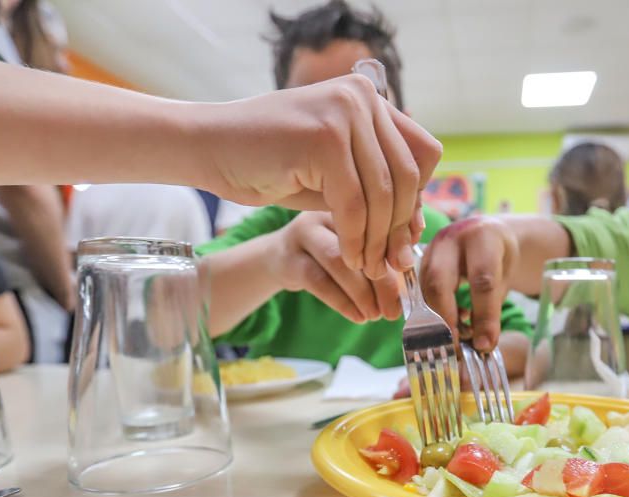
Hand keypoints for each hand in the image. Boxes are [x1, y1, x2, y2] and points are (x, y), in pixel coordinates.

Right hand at [197, 74, 439, 278]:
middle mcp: (361, 96)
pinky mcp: (323, 137)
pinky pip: (354, 203)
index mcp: (368, 97)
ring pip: (382, 193)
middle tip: (394, 263)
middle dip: (401, 226)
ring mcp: (343, 111)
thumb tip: (418, 225)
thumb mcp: (333, 172)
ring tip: (370, 267)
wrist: (206, 147)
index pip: (421, 153)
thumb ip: (372, 185)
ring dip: (377, 239)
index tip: (406, 236)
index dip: (419, 198)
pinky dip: (354, 238)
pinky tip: (349, 259)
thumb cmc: (268, 164)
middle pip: (406, 175)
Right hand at [269, 211, 403, 323]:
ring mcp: (303, 234)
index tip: (410, 287)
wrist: (277, 259)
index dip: (397, 258)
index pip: (379, 229)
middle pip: (359, 245)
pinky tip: (357, 316)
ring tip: (376, 315)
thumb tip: (410, 275)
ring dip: (362, 294)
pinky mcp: (289, 259)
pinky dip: (342, 302)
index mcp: (348, 205)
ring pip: (338, 262)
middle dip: (382, 282)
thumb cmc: (327, 253)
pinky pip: (319, 281)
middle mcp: (325, 213)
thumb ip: (380, 252)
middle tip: (394, 309)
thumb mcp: (352, 246)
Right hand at [420, 216, 518, 351]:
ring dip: (437, 320)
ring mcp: (430, 250)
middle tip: (457, 346)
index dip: (484, 315)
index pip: (482, 280)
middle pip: (440, 283)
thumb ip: (493, 304)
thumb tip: (481, 344)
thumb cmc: (498, 256)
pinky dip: (433, 314)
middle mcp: (450, 239)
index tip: (486, 344)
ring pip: (425, 290)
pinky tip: (451, 322)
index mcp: (481, 237)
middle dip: (446, 319)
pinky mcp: (419, 264)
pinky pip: (420, 293)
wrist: (485, 232)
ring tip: (457, 339)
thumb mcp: (506, 275)